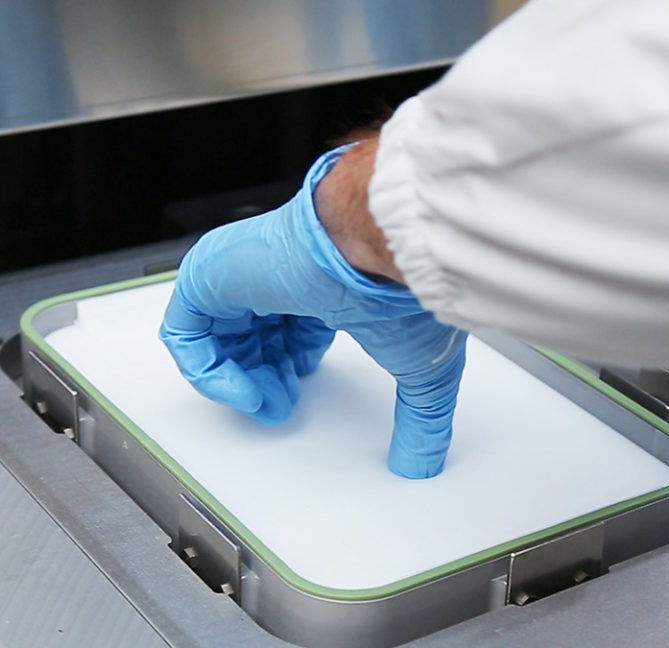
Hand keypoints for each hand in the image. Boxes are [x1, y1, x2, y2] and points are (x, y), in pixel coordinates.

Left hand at [159, 145, 466, 478]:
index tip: (299, 391)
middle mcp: (278, 272)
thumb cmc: (396, 287)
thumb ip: (420, 420)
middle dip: (264, 377)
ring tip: (264, 402)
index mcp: (322, 282)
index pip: (292, 324)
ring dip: (239, 379)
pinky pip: (184, 333)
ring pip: (217, 334)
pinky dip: (207, 370)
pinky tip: (244, 390)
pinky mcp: (207, 276)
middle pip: (252, 333)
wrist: (371, 243)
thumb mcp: (420, 370)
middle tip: (280, 406)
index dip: (291, 364)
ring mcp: (241, 273)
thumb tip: (424, 463)